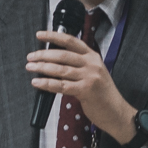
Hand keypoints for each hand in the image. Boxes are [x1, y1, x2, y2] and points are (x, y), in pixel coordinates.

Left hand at [28, 29, 137, 144]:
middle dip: (43, 55)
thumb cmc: (103, 94)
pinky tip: (37, 82)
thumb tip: (54, 62)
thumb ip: (78, 66)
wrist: (116, 112)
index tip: (40, 35)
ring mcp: (89, 76)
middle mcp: (92, 64)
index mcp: (93, 56)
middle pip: (63, 55)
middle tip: (30, 57)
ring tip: (30, 67)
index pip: (71, 41)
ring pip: (60, 69)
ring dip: (42, 68)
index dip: (53, 36)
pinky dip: (47, 84)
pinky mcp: (86, 90)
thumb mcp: (94, 73)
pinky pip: (61, 85)